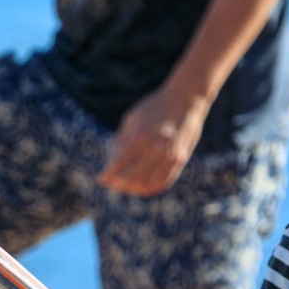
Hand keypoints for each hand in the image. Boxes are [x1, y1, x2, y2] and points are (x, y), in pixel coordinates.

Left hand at [97, 82, 209, 196]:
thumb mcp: (132, 118)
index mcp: (139, 137)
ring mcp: (169, 156)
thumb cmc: (154, 107)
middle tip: (113, 185)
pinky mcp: (180, 159)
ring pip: (148, 184)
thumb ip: (123, 140)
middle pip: (132, 178)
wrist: (186, 99)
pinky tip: (143, 189)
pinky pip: (164, 181)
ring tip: (126, 187)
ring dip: (134, 189)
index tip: (101, 179)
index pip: (119, 164)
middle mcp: (155, 149)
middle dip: (119, 185)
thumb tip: (115, 161)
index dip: (108, 175)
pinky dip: (151, 188)